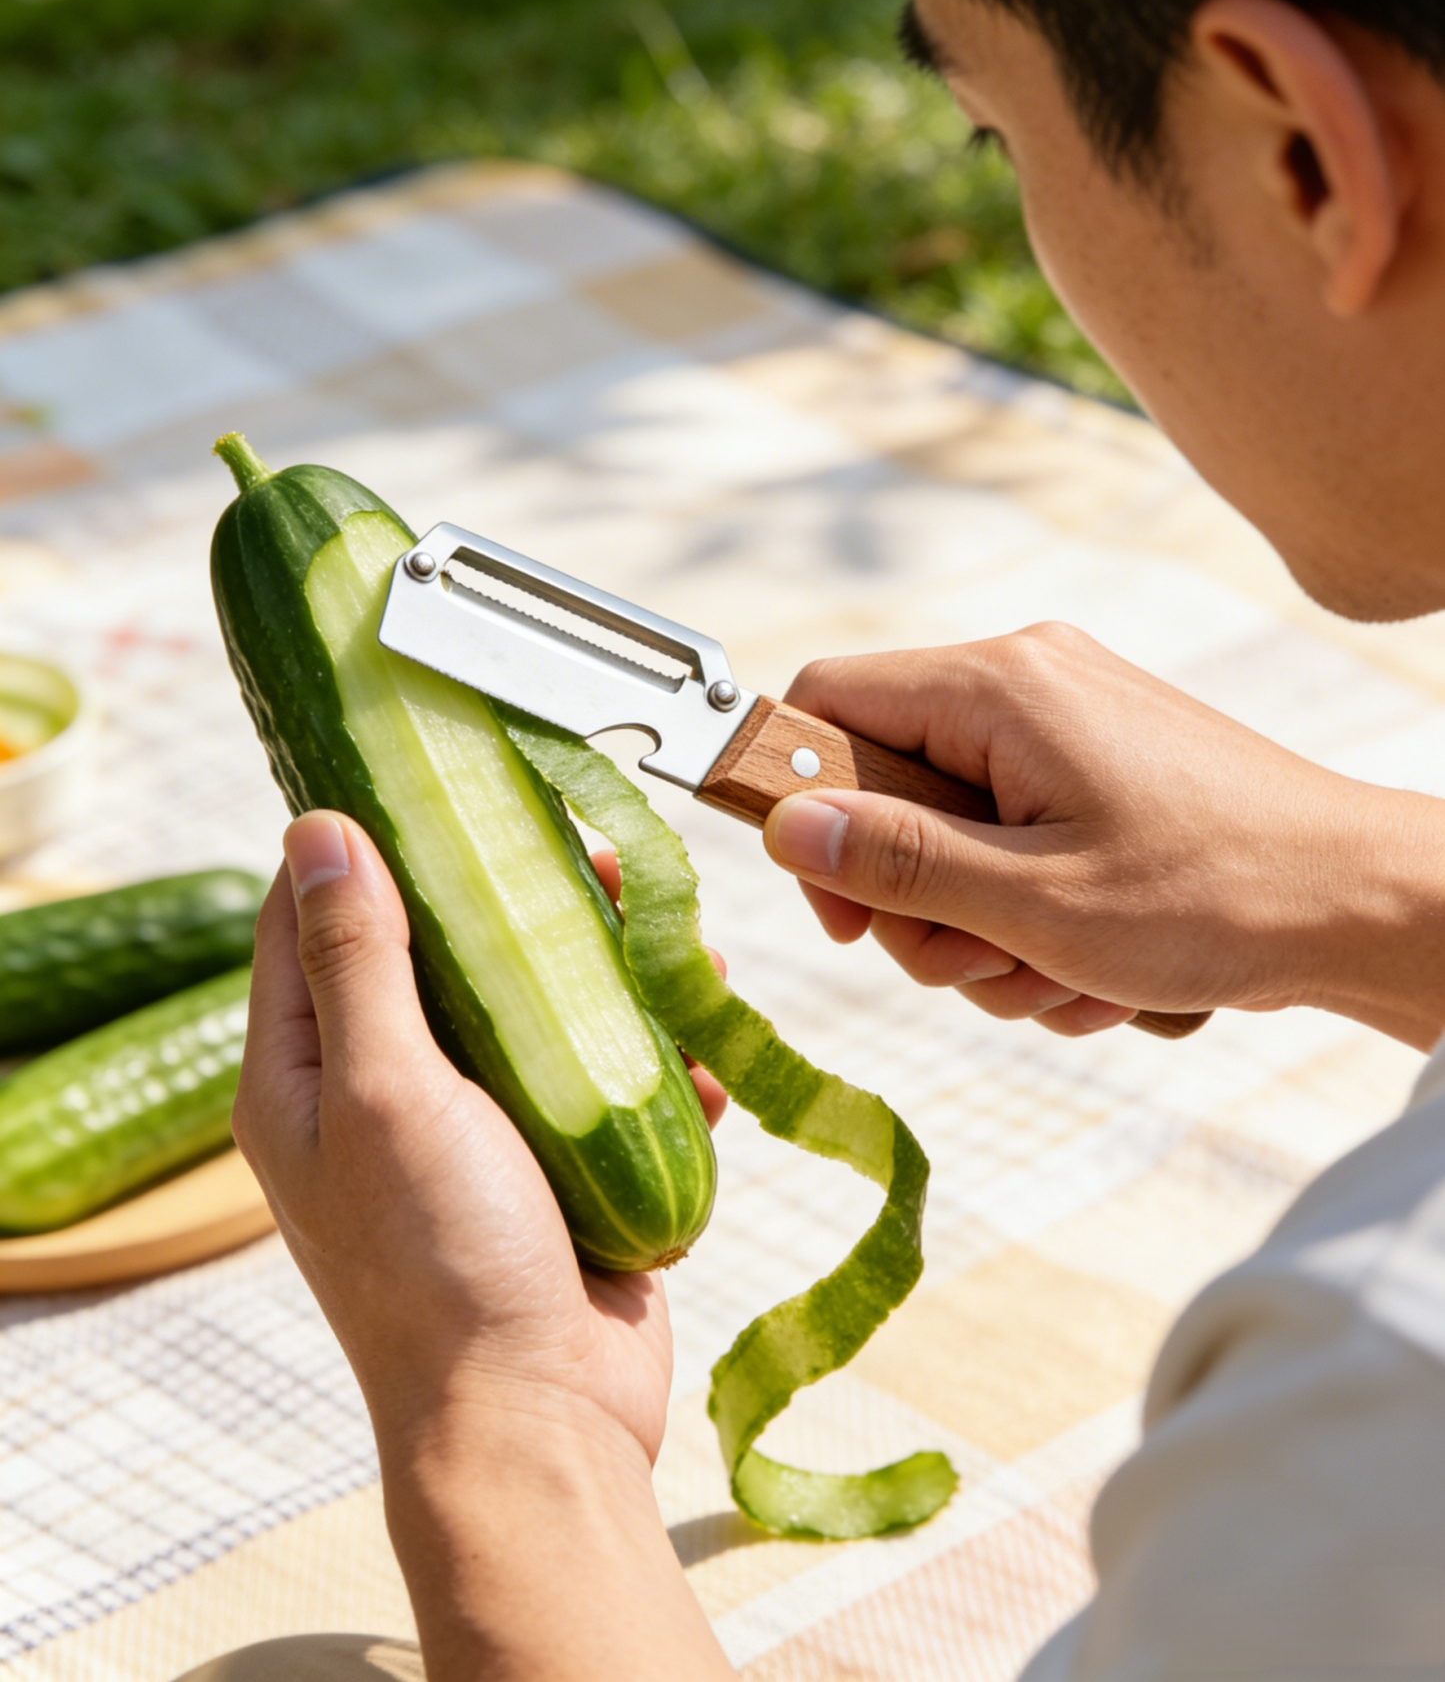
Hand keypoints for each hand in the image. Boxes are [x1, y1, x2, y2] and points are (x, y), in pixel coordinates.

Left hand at [236, 813, 733, 1680]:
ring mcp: (472, 1135)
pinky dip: (650, 1062)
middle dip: (517, 898)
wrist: (541, 1423)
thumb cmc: (443, 1267)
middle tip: (588, 848)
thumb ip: (359, 960)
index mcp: (305, 1076)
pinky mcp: (552, 1170)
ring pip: (534, 1011)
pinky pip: (600, 1085)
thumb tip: (320, 830)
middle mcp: (380, 1096)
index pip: (312, 920)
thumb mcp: (385, 1090)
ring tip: (674, 938)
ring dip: (603, 974)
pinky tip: (700, 1050)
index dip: (368, 840)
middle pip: (441, 952)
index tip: (435, 774)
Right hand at [762, 625, 1444, 1046]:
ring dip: (980, 930)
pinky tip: (1090, 965)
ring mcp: (1067, 726)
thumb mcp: (1035, 904)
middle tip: (977, 959)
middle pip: (885, 787)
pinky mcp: (1098, 770)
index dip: (803, 806)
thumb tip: (784, 826)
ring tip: (1056, 972)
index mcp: (1001, 687)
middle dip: (916, 901)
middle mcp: (1027, 684)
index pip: (827, 702)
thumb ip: (898, 862)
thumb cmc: (1218, 898)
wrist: (1363, 905)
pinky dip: (1031, 919)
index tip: (841, 907)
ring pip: (948, 836)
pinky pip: (1011, 844)